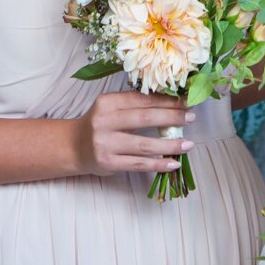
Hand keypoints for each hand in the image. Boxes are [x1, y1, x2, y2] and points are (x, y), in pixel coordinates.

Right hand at [72, 90, 193, 175]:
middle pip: (145, 118)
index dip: (166, 101)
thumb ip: (134, 105)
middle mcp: (105, 121)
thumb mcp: (111, 108)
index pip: (142, 99)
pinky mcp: (108, 163)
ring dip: (170, 145)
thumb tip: (172, 103)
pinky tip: (174, 163)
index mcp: (107, 102)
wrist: (73, 147)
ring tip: (188, 144)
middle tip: (191, 118)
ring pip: (144, 145)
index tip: (186, 102)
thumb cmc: (99, 125)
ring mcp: (106, 144)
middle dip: (172, 117)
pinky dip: (159, 164)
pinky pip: (139, 164)